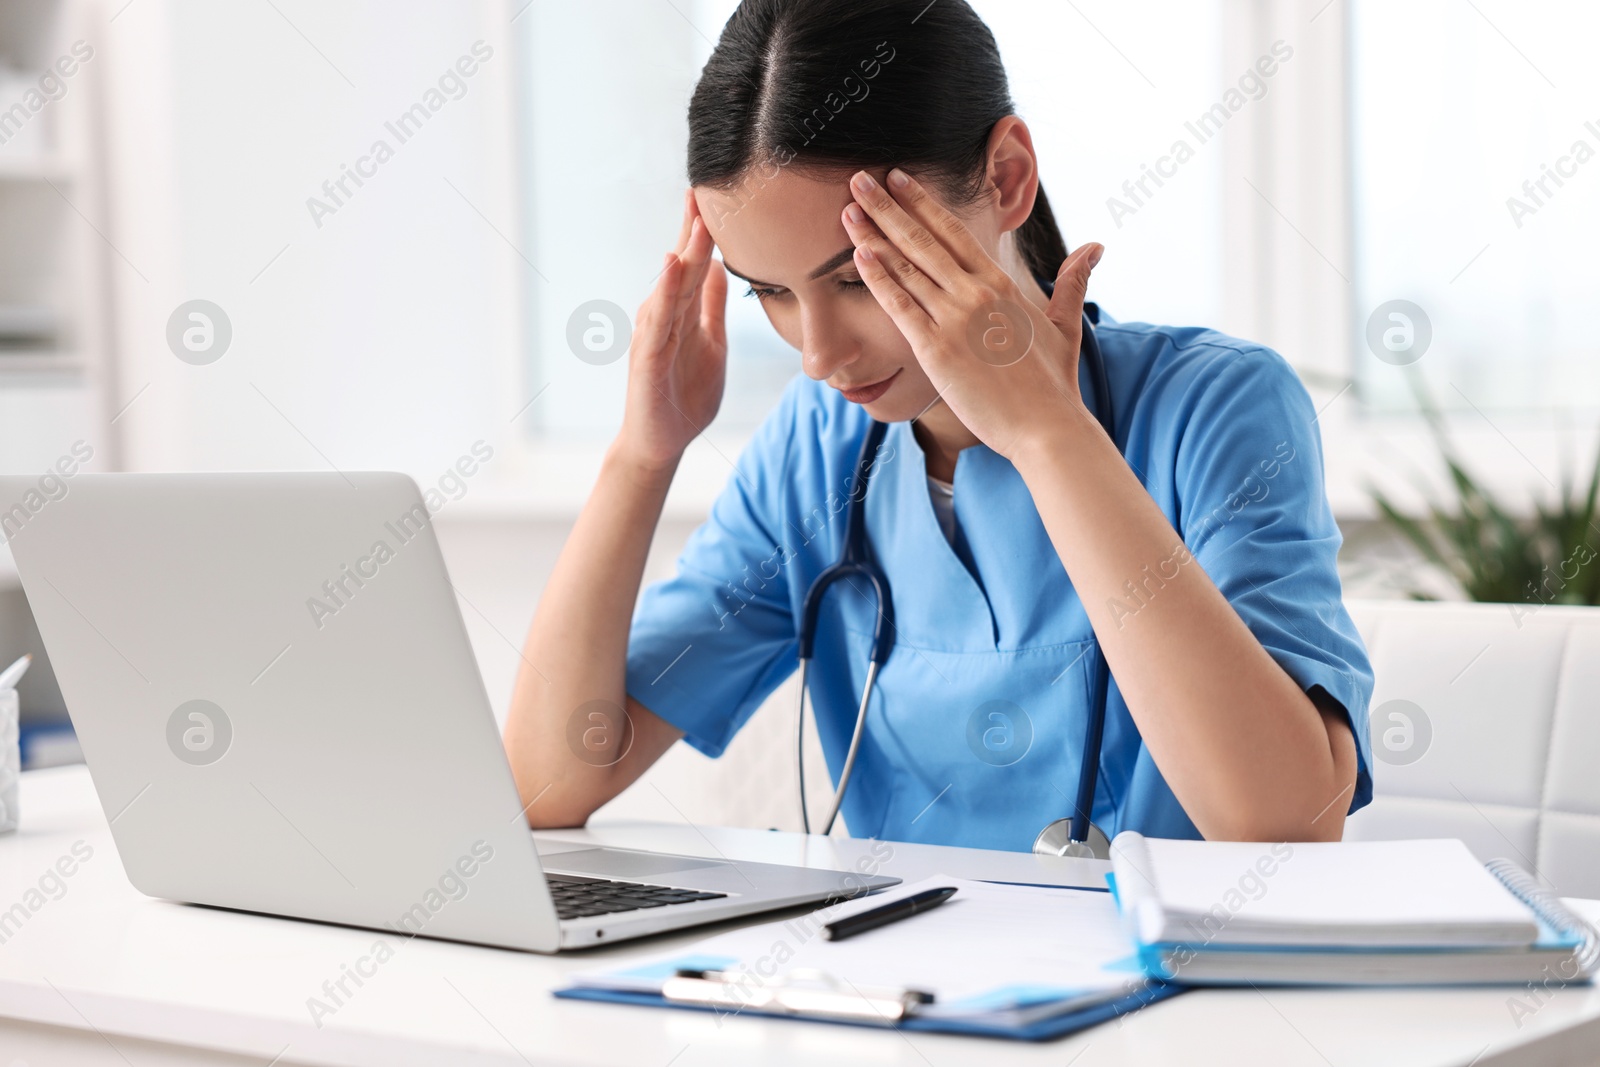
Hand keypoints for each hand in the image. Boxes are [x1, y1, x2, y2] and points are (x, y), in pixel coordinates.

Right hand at [617, 189, 728, 471]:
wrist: (661, 442)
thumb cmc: (685, 395)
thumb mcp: (711, 343)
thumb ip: (713, 307)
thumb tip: (724, 267)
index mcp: (683, 312)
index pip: (696, 263)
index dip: (705, 230)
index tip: (718, 192)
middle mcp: (664, 316)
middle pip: (683, 265)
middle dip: (693, 228)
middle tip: (705, 187)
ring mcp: (653, 335)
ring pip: (671, 286)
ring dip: (683, 252)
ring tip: (696, 219)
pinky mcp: (646, 358)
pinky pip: (658, 320)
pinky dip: (666, 293)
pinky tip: (673, 267)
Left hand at [842, 168, 1104, 459]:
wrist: (1046, 427)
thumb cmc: (1054, 384)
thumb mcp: (1066, 324)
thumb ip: (1072, 281)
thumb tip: (1096, 246)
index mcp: (1001, 283)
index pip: (954, 232)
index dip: (922, 203)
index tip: (898, 179)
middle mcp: (976, 293)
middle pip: (923, 240)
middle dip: (887, 207)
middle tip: (859, 179)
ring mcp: (955, 319)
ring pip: (907, 267)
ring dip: (874, 235)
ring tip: (849, 210)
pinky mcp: (937, 349)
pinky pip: (901, 306)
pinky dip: (878, 279)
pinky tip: (858, 255)